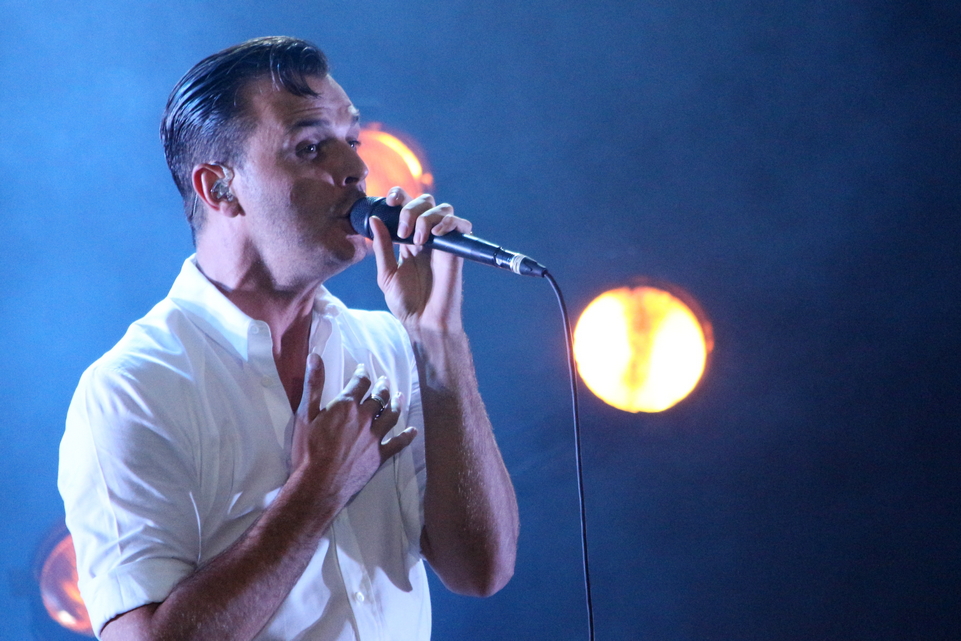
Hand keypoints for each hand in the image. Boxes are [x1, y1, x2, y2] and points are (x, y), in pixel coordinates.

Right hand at [291, 353, 415, 502]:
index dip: (362, 374)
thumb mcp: (305, 414)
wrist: (318, 484)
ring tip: (398, 397)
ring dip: (396, 404)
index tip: (363, 370)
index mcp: (347, 405)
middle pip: (379, 397)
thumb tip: (315, 356)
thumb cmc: (308, 449)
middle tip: (384, 382)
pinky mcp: (380, 455)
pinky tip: (412, 431)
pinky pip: (398, 443)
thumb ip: (313, 384)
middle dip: (382, 387)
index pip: (360, 382)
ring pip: (391, 415)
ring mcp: (375, 437)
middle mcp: (365, 417)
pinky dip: (407, 436)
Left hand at [369, 188, 472, 331]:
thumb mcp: (386, 273)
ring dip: (426, 217)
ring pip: (443, 208)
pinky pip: (461, 224)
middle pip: (425, 201)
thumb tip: (375, 220)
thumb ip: (381, 247)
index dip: (399, 196)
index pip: (407, 205)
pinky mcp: (457, 250)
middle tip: (402, 229)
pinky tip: (436, 234)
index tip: (389, 202)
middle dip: (411, 208)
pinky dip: (449, 222)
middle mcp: (427, 236)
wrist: (424, 322)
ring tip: (418, 239)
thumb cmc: (406, 303)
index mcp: (408, 239)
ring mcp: (443, 242)